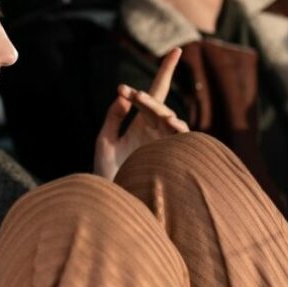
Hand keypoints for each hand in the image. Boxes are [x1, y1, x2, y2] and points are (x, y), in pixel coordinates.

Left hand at [93, 48, 188, 180]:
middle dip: (152, 93)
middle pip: (157, 106)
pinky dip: (179, 129)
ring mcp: (165, 142)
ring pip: (169, 119)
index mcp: (140, 125)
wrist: (116, 198)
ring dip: (162, 111)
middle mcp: (155, 131)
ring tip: (149, 104)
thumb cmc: (108, 172)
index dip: (136, 91)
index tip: (120, 88)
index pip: (144, 101)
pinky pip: (181, 139)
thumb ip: (113, 117)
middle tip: (137, 93)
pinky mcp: (173, 155)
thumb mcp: (106, 141)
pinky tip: (172, 122)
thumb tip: (122, 96)